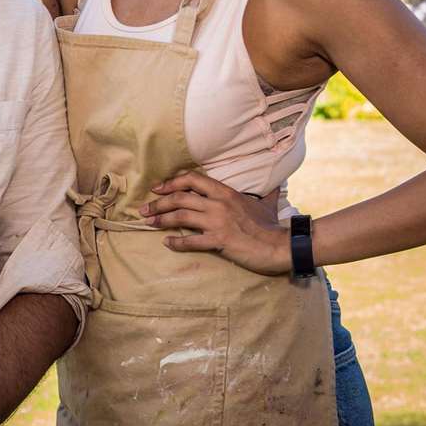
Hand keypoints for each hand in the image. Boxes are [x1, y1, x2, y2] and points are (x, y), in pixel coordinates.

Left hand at [142, 171, 290, 274]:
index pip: (192, 179)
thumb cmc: (270, 225)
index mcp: (225, 192)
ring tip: (149, 222)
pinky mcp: (218, 240)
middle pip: (180, 198)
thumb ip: (264, 192)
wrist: (280, 245)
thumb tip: (274, 184)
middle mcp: (218, 204)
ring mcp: (217, 222)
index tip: (158, 188)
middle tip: (144, 209)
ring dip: (161, 219)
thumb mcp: (265, 203)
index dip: (172, 182)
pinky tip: (167, 243)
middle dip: (158, 202)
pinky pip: (191, 241)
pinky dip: (176, 242)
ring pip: (180, 216)